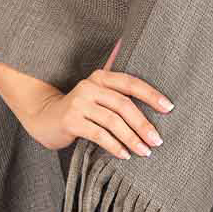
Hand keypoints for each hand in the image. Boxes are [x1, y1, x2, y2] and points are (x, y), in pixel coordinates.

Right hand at [19, 39, 173, 159]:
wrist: (44, 118)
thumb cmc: (79, 108)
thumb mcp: (97, 93)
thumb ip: (117, 84)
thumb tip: (135, 55)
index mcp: (100, 77)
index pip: (130, 83)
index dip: (151, 94)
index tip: (169, 108)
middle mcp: (89, 86)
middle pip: (123, 105)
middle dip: (143, 124)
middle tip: (157, 140)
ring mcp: (78, 103)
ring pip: (112, 121)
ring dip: (132, 139)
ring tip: (145, 151)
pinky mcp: (70, 121)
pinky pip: (99, 135)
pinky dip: (114, 146)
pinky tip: (125, 155)